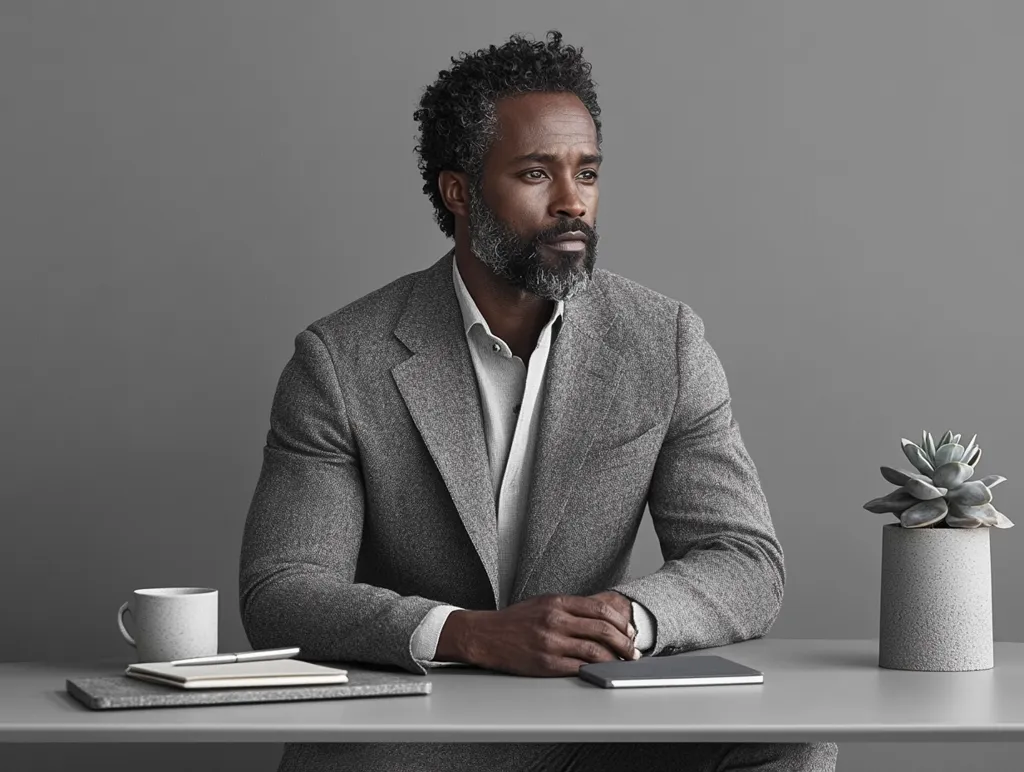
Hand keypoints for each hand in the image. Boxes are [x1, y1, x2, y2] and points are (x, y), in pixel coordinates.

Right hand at [436, 593, 638, 676]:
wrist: (485, 635)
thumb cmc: (515, 621)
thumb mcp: (543, 603)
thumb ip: (570, 608)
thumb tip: (600, 616)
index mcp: (557, 603)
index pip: (600, 609)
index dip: (621, 621)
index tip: (629, 631)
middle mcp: (556, 620)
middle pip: (603, 629)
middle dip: (624, 642)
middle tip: (634, 651)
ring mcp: (551, 643)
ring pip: (595, 650)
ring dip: (615, 659)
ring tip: (623, 663)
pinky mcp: (546, 663)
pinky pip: (578, 667)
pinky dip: (595, 670)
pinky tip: (602, 671)